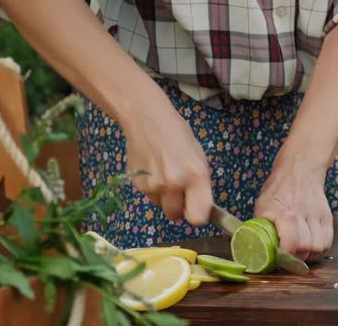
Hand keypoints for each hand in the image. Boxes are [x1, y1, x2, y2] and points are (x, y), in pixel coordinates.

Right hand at [122, 93, 212, 225]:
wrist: (146, 119)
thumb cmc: (179, 136)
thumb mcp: (199, 158)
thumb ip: (200, 184)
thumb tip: (200, 207)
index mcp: (195, 176)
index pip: (197, 218)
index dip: (197, 215)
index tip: (197, 207)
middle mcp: (174, 184)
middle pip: (176, 216)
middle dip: (179, 207)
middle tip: (180, 190)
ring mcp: (153, 186)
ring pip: (161, 206)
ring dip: (165, 197)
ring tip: (164, 173)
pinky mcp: (137, 185)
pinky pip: (149, 196)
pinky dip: (153, 189)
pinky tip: (153, 170)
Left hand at [254, 159, 332, 260]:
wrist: (299, 170)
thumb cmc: (278, 189)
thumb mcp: (261, 205)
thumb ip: (260, 226)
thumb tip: (255, 246)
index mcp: (281, 212)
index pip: (289, 242)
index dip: (286, 255)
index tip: (279, 257)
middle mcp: (300, 214)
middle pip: (305, 248)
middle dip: (296, 257)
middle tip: (289, 256)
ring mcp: (315, 215)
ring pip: (318, 247)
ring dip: (309, 254)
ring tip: (300, 251)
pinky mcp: (327, 216)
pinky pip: (327, 241)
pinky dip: (320, 247)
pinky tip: (311, 244)